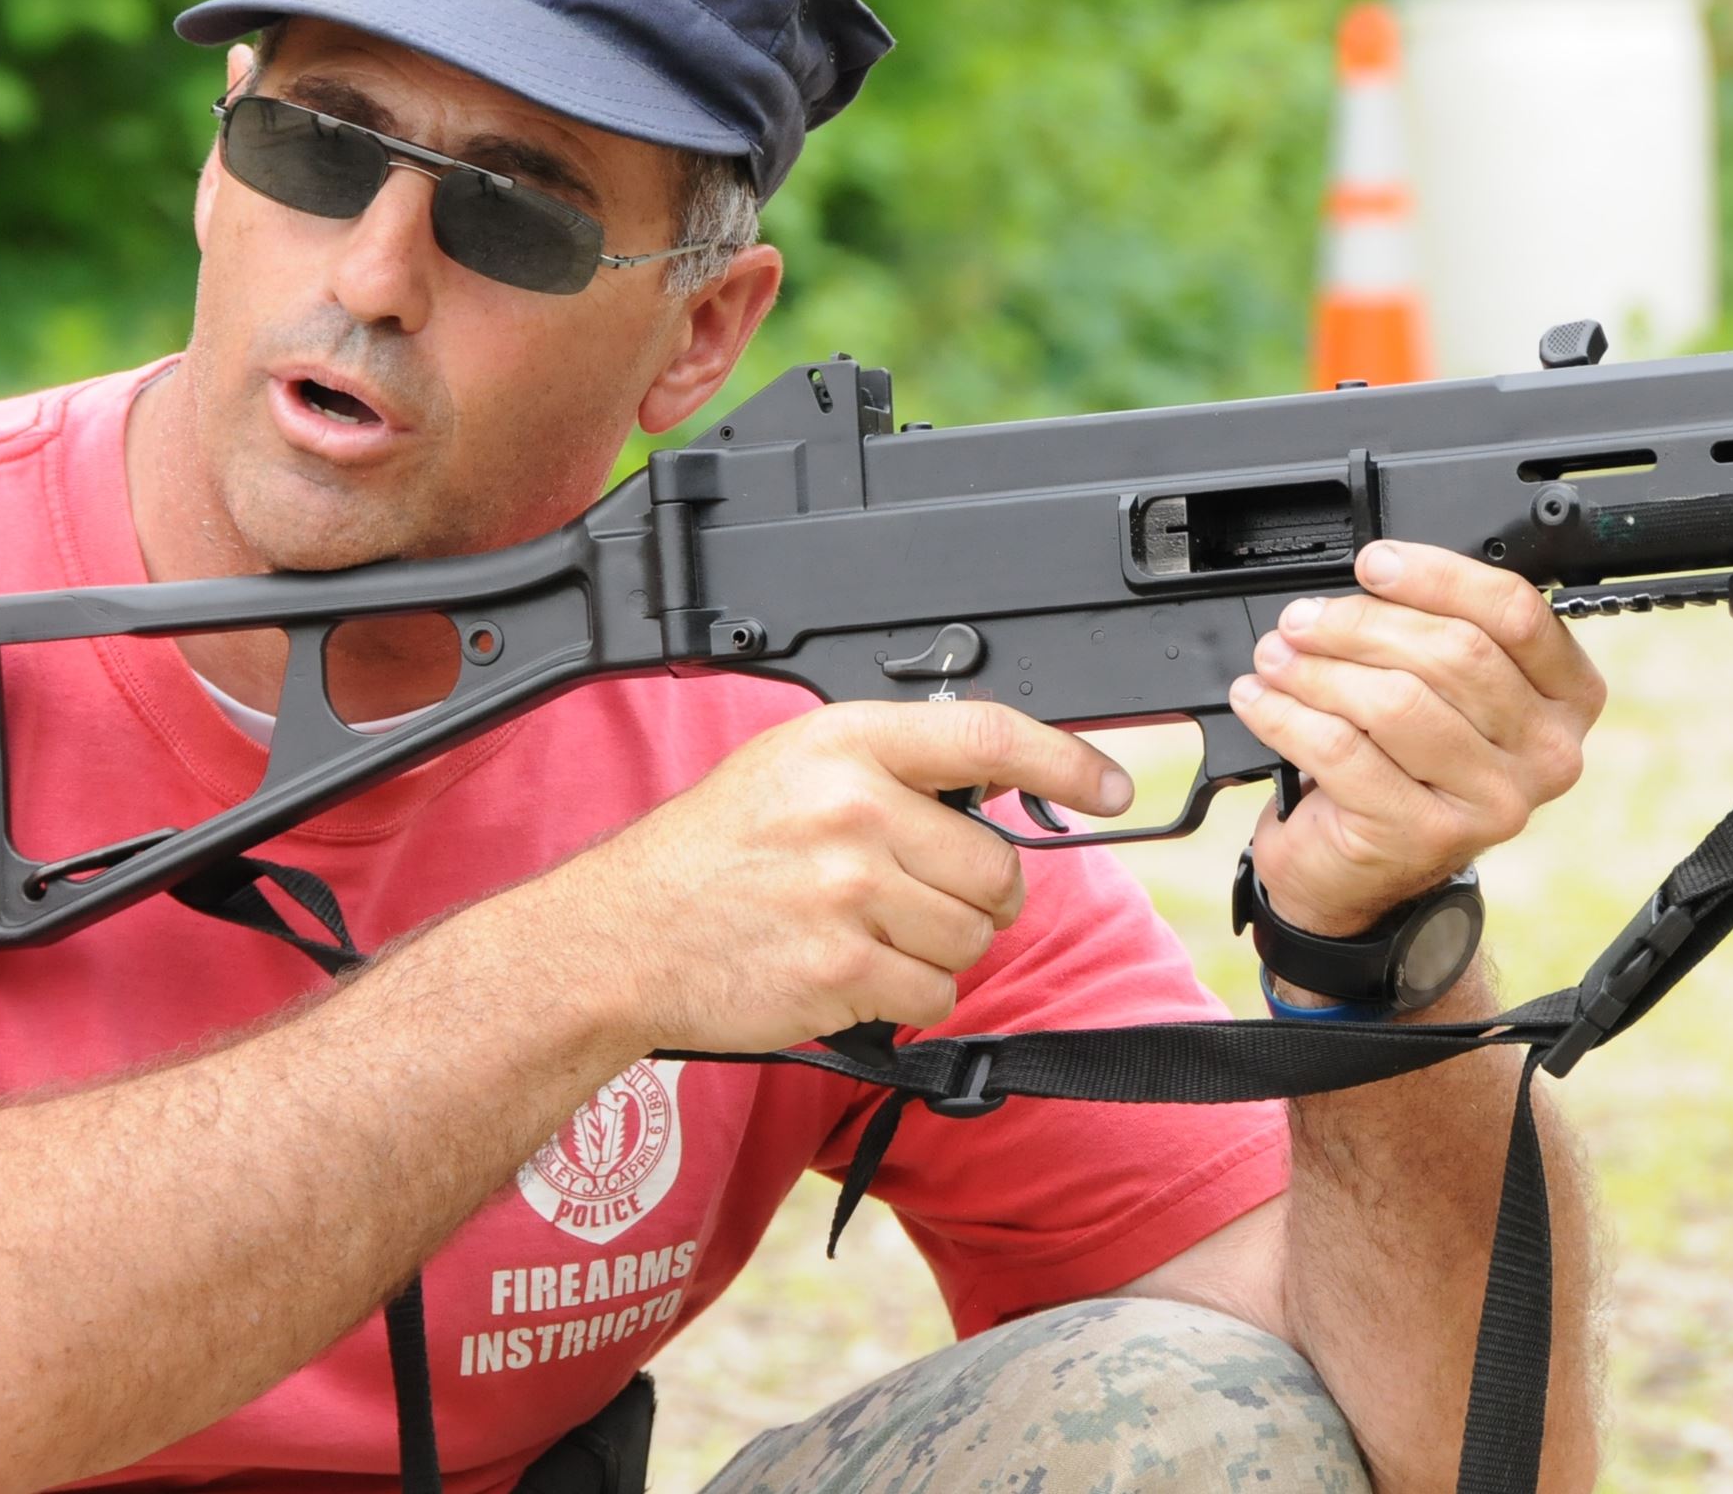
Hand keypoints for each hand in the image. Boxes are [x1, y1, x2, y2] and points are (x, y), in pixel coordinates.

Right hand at [546, 701, 1132, 1052]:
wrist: (621, 938)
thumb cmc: (708, 856)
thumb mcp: (789, 769)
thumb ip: (887, 768)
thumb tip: (994, 789)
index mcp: (844, 743)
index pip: (988, 735)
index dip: (1068, 761)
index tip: (1111, 786)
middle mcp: (852, 808)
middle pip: (995, 867)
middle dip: (974, 897)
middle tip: (909, 897)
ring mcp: (849, 891)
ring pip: (972, 937)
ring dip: (937, 950)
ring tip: (862, 933)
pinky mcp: (842, 971)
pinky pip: (936, 994)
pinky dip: (907, 997)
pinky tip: (849, 974)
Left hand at [1231, 540, 1606, 936]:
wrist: (1361, 870)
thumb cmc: (1401, 766)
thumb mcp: (1441, 693)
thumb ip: (1434, 633)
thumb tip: (1372, 577)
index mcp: (1566, 698)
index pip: (1515, 613)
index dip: (1436, 577)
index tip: (1374, 564)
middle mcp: (1546, 752)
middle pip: (1454, 653)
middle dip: (1360, 624)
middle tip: (1301, 621)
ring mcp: (1492, 802)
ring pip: (1395, 702)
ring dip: (1318, 670)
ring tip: (1275, 659)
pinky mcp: (1425, 834)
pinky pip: (1344, 752)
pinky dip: (1288, 716)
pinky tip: (1261, 701)